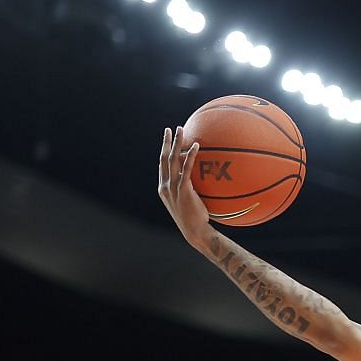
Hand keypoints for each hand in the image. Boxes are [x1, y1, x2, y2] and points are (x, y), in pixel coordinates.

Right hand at [158, 127, 212, 244]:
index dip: (163, 152)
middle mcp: (165, 186)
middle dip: (166, 142)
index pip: (161, 166)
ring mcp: (172, 187)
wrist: (195, 232)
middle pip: (163, 158)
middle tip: (169, 129)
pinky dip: (190, 155)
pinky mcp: (183, 189)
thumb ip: (188, 190)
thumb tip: (200, 180)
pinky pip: (186, 168)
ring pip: (172, 159)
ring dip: (176, 142)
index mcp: (163, 188)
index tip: (166, 141)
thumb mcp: (188, 203)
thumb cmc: (195, 220)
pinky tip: (196, 146)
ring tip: (181, 129)